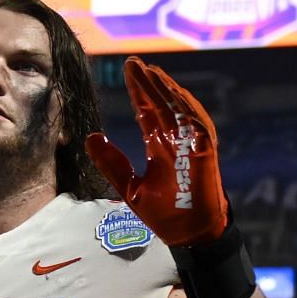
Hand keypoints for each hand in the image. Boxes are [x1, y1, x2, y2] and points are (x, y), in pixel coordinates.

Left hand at [83, 58, 228, 246]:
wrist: (188, 235)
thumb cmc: (164, 215)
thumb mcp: (129, 186)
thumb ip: (111, 162)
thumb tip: (91, 137)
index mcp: (160, 147)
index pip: (147, 112)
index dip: (138, 92)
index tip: (128, 71)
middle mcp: (176, 141)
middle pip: (161, 105)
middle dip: (148, 83)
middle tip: (133, 62)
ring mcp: (192, 144)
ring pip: (178, 109)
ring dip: (166, 90)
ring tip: (150, 72)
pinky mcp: (205, 151)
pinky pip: (197, 123)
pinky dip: (187, 107)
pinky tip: (174, 91)